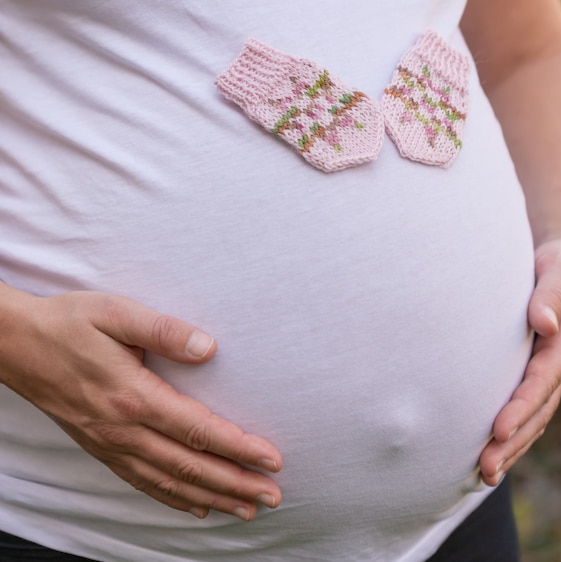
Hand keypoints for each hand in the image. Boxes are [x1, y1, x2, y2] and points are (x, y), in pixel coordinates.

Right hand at [0, 287, 282, 520]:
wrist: (16, 344)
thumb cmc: (69, 324)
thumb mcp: (117, 313)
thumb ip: (165, 331)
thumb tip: (209, 348)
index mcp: (134, 397)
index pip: (199, 430)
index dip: (239, 448)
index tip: (271, 460)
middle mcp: (124, 430)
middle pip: (190, 466)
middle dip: (236, 483)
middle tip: (272, 497)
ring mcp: (110, 444)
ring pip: (169, 481)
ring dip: (212, 497)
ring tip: (245, 509)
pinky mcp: (100, 447)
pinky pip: (142, 482)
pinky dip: (173, 498)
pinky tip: (194, 505)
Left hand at [478, 238, 560, 485]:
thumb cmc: (560, 263)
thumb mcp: (560, 269)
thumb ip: (551, 293)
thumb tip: (544, 323)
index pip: (541, 380)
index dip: (522, 406)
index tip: (499, 430)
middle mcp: (559, 363)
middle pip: (537, 409)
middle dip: (512, 440)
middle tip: (484, 468)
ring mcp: (549, 371)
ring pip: (533, 416)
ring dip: (511, 446)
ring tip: (484, 475)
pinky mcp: (537, 371)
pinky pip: (527, 408)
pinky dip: (512, 433)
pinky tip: (490, 451)